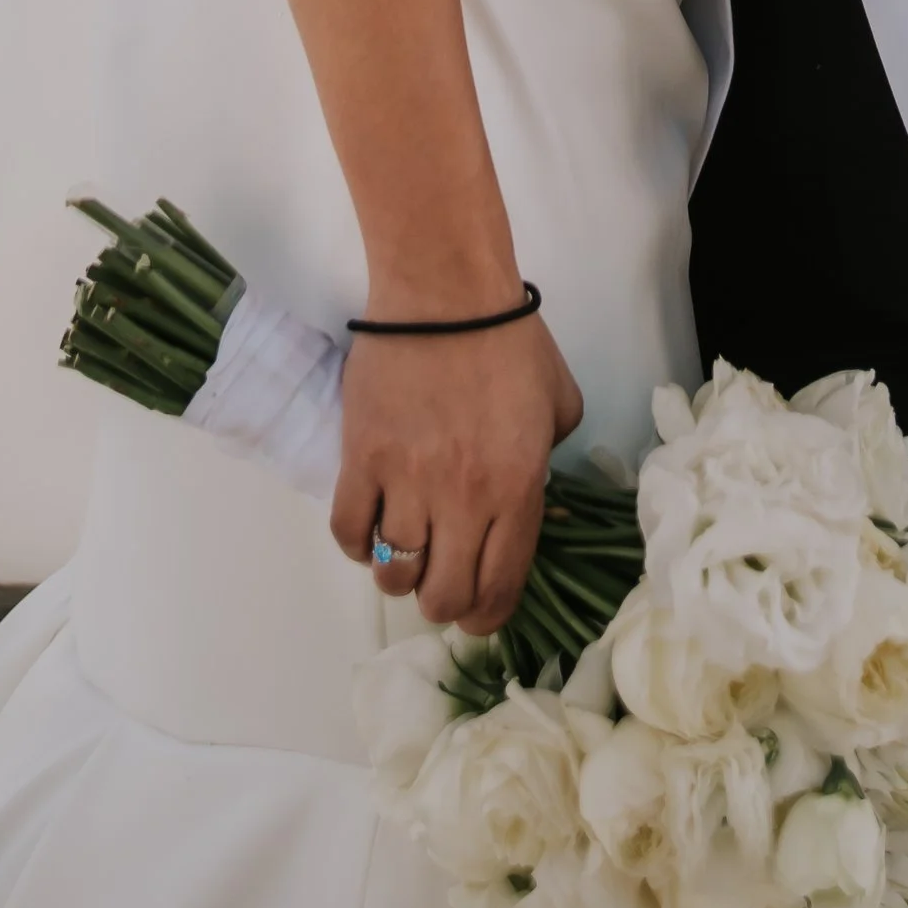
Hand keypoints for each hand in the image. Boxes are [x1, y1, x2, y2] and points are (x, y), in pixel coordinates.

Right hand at [332, 314, 581, 633]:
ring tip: (404, 547)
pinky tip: (370, 525)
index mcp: (517, 490)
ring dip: (399, 573)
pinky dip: (357, 544)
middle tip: (439, 575)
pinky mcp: (362, 458)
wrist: (446, 292)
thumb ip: (550, 459)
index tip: (475, 609)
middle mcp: (463, 500)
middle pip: (444, 596)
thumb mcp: (559, 403)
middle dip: (443, 600)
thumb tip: (530, 495)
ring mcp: (408, 482)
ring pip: (394, 574)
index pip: (498, 590)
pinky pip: (349, 533)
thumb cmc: (509, 340)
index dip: (485, 616)